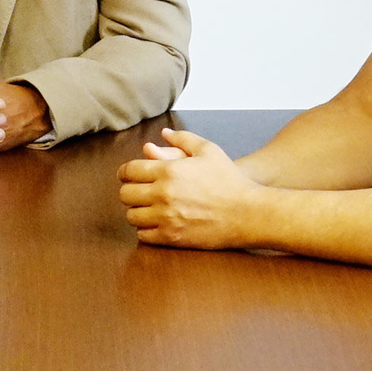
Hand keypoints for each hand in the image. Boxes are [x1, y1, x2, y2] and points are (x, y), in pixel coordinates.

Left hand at [118, 128, 259, 245]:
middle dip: (130, 191)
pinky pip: (143, 235)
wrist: (247, 213)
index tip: (128, 175)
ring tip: (147, 208)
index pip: (129, 171)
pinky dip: (145, 229)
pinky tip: (155, 223)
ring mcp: (166, 217)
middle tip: (138, 192)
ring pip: (131, 215)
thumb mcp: (209, 151)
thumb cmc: (229, 180)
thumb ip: (183, 139)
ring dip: (137, 211)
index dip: (125, 172)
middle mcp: (163, 194)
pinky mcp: (172, 237)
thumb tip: (164, 133)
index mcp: (169, 171)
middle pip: (125, 194)